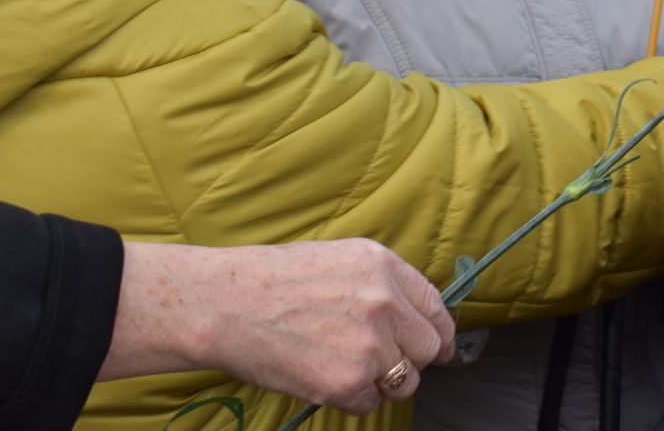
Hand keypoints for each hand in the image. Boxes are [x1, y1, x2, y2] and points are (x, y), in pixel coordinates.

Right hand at [99, 238, 454, 414]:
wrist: (224, 305)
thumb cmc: (273, 282)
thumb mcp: (340, 260)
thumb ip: (382, 285)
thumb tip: (412, 316)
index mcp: (385, 266)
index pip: (436, 307)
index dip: (438, 333)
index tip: (439, 347)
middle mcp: (385, 303)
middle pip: (427, 348)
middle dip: (410, 359)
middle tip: (380, 362)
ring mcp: (369, 345)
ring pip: (404, 381)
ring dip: (380, 382)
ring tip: (340, 364)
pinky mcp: (347, 382)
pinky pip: (368, 403)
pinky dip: (349, 398)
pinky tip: (320, 375)